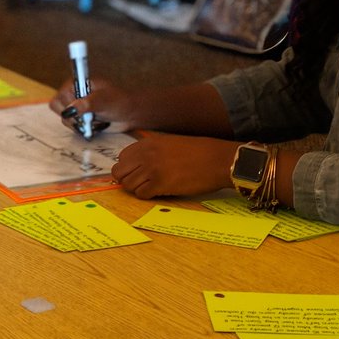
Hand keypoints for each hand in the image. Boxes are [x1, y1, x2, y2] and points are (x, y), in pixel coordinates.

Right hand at [49, 77, 140, 130]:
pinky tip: (95, 126)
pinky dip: (83, 129)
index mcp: (78, 84)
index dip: (67, 105)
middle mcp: (75, 94)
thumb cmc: (119, 101)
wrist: (130, 114)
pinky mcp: (81, 119)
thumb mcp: (103, 101)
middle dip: (72, 117)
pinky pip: (73, 127)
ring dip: (79, 124)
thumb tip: (69, 110)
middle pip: (59, 108)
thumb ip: (86, 104)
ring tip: (93, 122)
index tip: (79, 110)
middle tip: (86, 119)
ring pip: (66, 120)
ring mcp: (77, 107)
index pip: (60, 96)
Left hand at [112, 132, 236, 198]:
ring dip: (138, 189)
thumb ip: (151, 151)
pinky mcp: (160, 183)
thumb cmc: (199, 152)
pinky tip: (159, 191)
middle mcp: (146, 154)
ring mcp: (152, 169)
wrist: (218, 160)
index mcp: (148, 143)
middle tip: (141, 183)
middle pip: (120, 172)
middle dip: (128, 179)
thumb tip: (137, 164)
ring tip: (152, 187)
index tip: (137, 172)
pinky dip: (148, 196)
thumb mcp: (170, 143)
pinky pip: (141, 194)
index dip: (129, 167)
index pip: (122, 157)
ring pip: (128, 185)